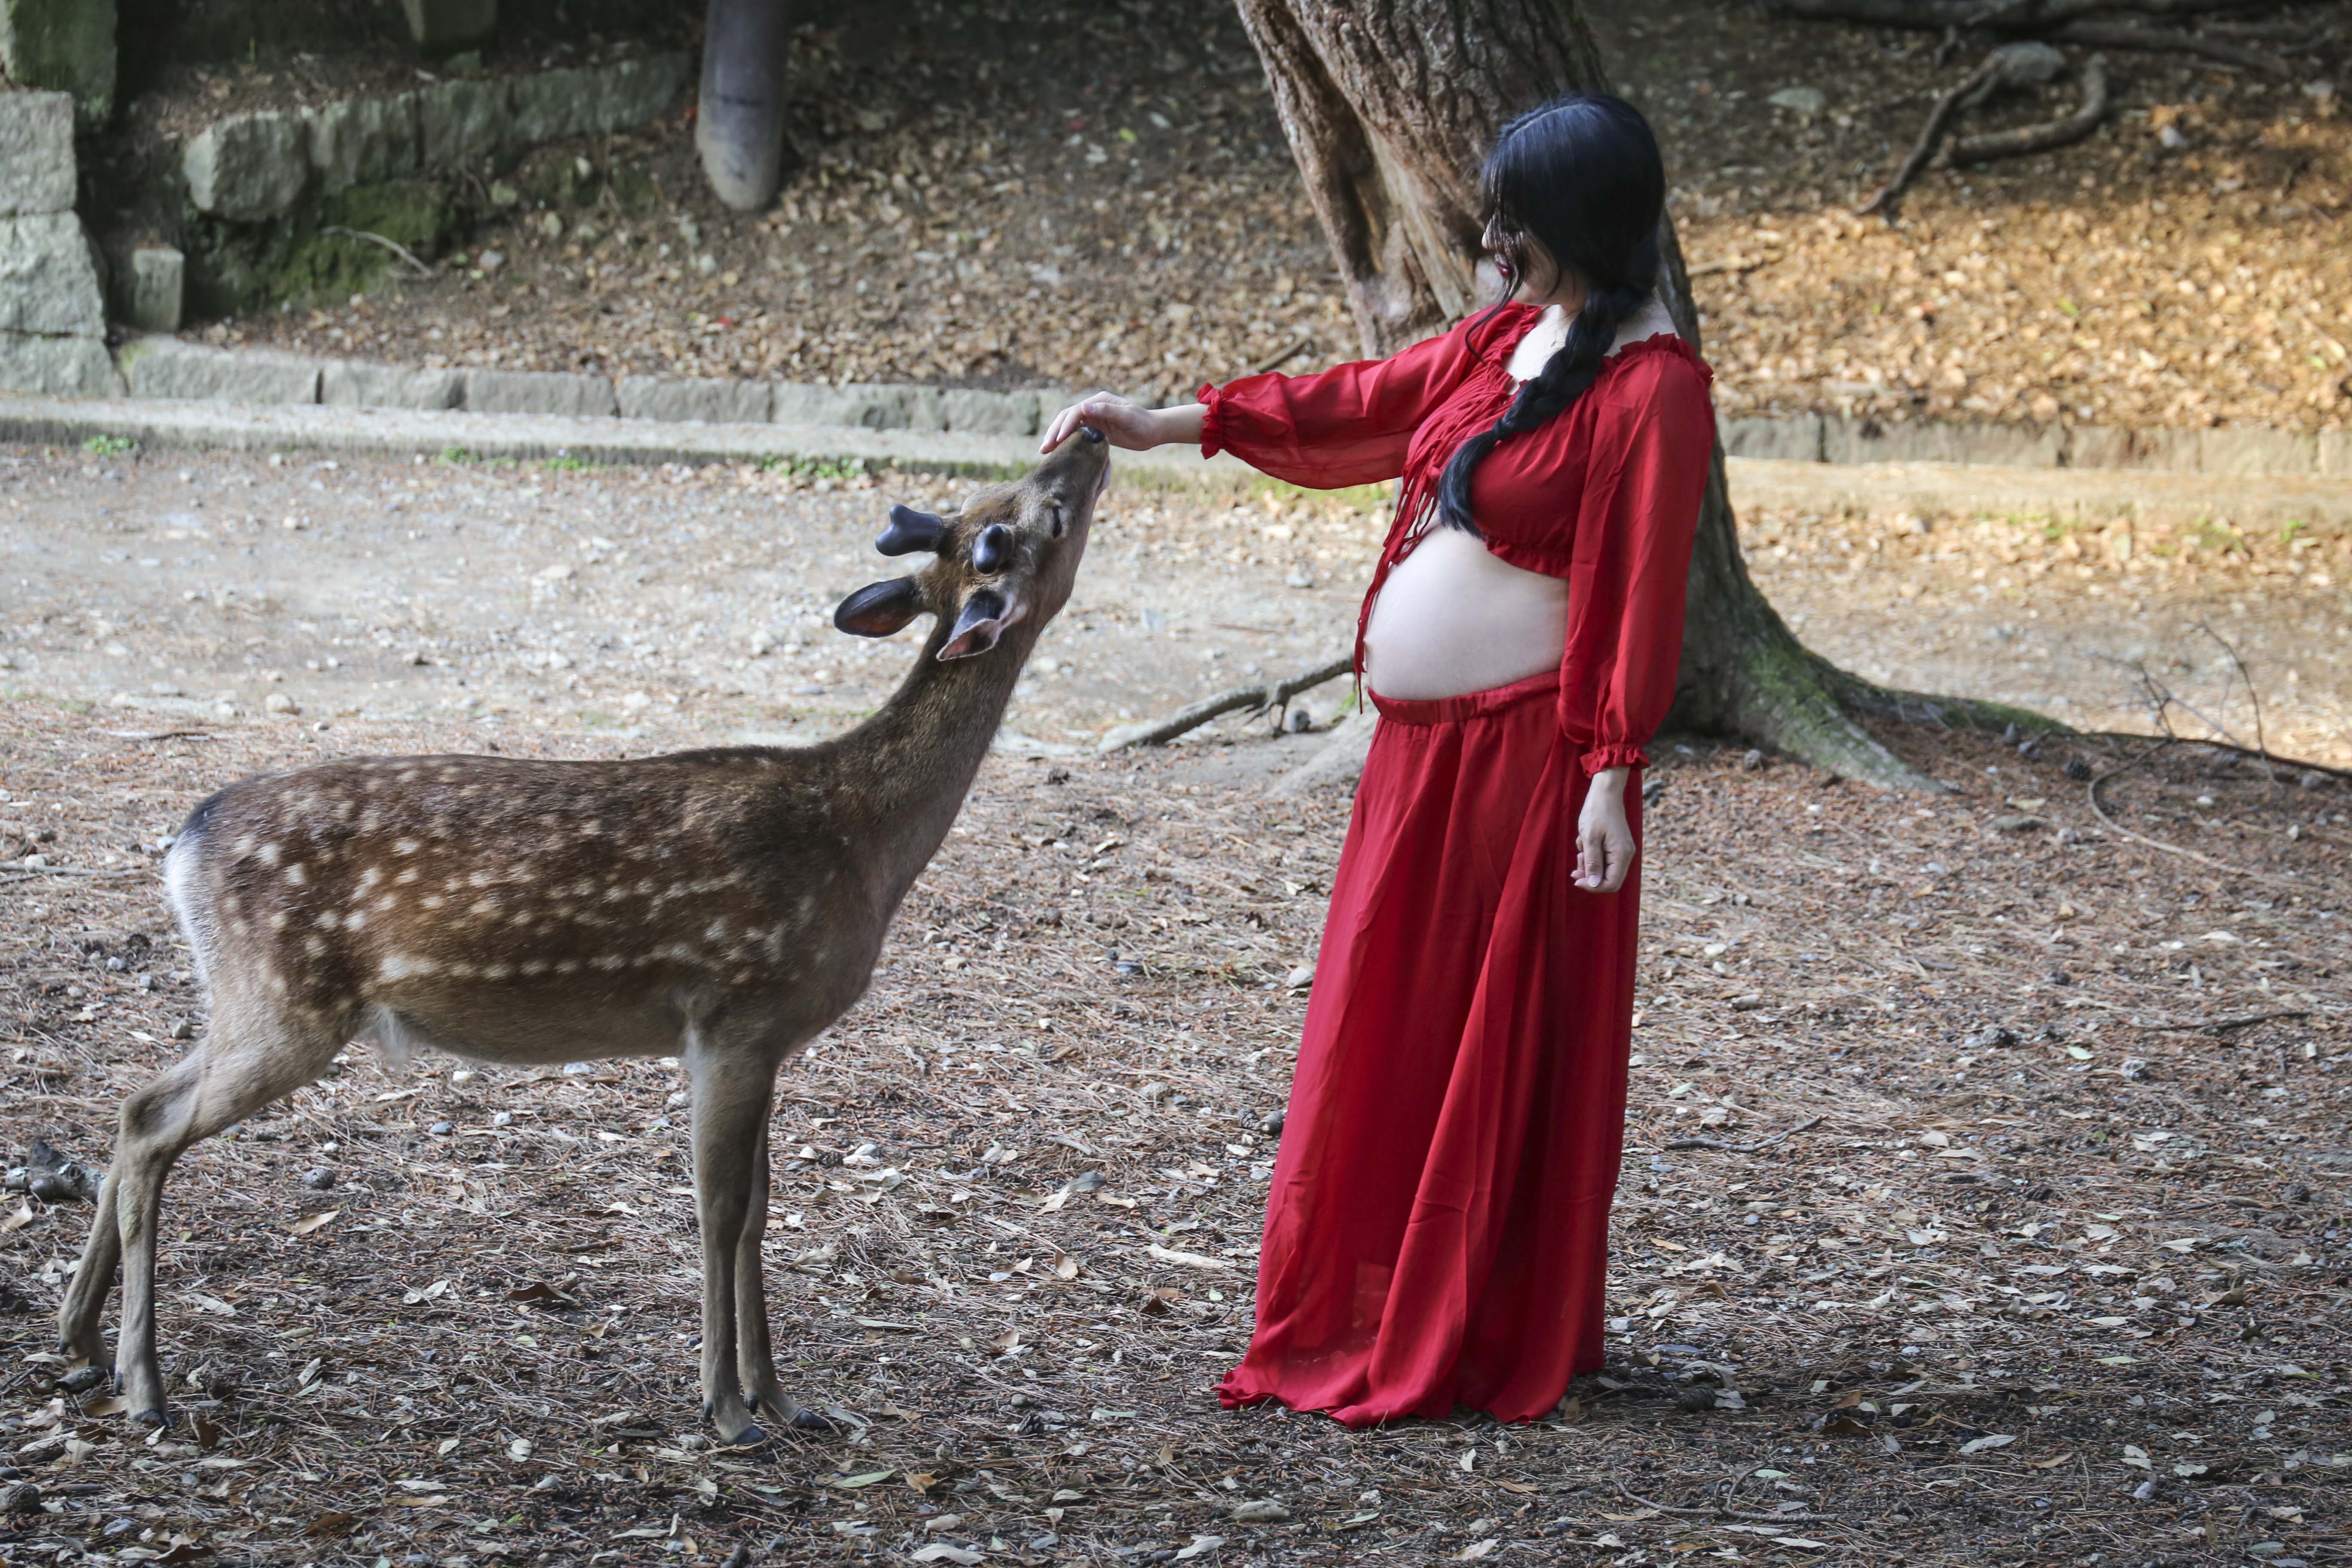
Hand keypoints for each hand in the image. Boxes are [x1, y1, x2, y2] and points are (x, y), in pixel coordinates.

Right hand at [1040, 393, 1198, 453]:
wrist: (1154, 431)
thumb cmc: (1143, 423)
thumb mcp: (1127, 417)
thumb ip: (1106, 411)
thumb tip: (1084, 407)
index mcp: (1099, 401)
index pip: (1076, 411)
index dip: (1065, 425)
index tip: (1059, 440)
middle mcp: (1093, 407)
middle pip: (1067, 417)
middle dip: (1054, 432)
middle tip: (1044, 449)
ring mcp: (1093, 417)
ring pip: (1068, 426)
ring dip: (1056, 437)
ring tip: (1044, 451)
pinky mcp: (1094, 428)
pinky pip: (1075, 434)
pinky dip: (1065, 442)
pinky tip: (1058, 452)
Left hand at [1574, 767, 1636, 892]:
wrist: (1605, 791)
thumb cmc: (1597, 811)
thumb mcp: (1590, 838)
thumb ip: (1593, 862)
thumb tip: (1594, 884)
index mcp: (1622, 854)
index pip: (1611, 884)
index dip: (1593, 886)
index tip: (1576, 880)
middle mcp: (1626, 855)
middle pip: (1608, 879)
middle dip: (1590, 875)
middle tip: (1576, 865)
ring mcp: (1622, 850)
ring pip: (1605, 869)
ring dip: (1589, 864)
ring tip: (1580, 851)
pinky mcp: (1616, 845)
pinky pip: (1604, 858)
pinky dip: (1592, 854)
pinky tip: (1584, 842)